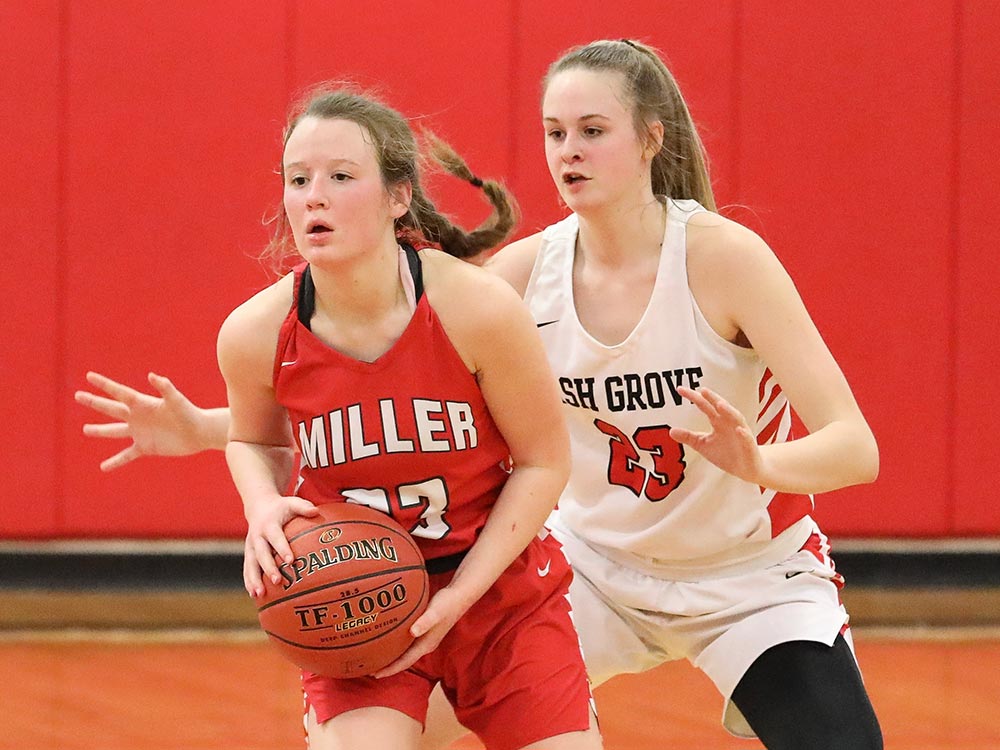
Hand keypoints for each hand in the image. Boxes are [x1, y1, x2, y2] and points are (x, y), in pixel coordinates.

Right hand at [75, 371, 206, 470]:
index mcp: (143, 403)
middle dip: (95, 402)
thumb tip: (151, 375)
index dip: (104, 384)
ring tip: (85, 430)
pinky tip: (103, 468)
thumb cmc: (190, 413)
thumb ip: (165, 388)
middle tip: (77, 395)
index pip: (119, 392)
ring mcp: (140, 432)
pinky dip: (115, 461)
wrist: (200, 432)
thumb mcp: (176, 400)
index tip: (89, 376)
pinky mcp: (146, 447)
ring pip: (115, 431)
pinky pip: (126, 455)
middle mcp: (138, 416)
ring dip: (100, 431)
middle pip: (111, 409)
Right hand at [244, 495, 318, 596]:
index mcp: (268, 525)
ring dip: (254, 580)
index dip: (282, 548)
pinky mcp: (248, 553)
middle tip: (277, 581)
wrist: (259, 506)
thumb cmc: (281, 507)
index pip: (276, 538)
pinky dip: (249, 581)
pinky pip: (247, 569)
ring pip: (251, 564)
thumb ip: (303, 507)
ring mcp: (251, 546)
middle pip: (261, 554)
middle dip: (268, 568)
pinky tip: (254, 595)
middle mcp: (257, 537)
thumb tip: (316, 511)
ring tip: (259, 594)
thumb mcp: (292, 503)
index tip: (290, 560)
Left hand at [372, 585, 468, 677]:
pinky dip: (396, 645)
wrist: (459, 596)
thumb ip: (425, 621)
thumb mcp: (436, 611)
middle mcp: (425, 645)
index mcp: (426, 645)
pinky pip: (407, 643)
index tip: (374, 674)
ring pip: (405, 653)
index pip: (405, 662)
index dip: (390, 669)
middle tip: (368, 668)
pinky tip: (388, 639)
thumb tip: (413, 632)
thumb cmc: (446, 604)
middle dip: (387, 666)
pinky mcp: (424, 631)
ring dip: (391, 656)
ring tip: (375, 657)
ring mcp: (425, 639)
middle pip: (404, 661)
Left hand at [669, 386, 765, 484]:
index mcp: (718, 422)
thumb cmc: (726, 453)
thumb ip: (689, 437)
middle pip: (721, 408)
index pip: (705, 406)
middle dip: (712, 399)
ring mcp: (741, 434)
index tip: (680, 389)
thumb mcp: (703, 445)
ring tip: (719, 404)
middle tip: (702, 390)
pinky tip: (739, 430)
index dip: (694, 398)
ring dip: (729, 411)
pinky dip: (744, 434)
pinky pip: (747, 439)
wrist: (747, 469)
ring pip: (736, 419)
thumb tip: (671, 431)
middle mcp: (730, 424)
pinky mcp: (749, 447)